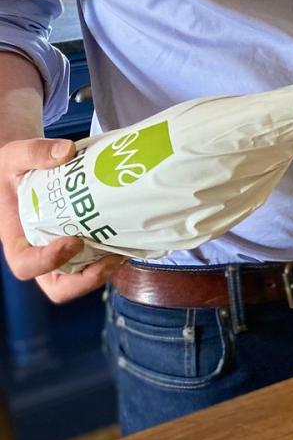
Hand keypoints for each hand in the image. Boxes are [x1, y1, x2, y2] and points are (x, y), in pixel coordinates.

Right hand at [0, 137, 119, 303]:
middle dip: (85, 280)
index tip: (73, 241)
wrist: (28, 169)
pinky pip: (97, 260)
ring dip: (105, 270)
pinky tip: (130, 236)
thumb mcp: (15, 155)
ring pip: (82, 278)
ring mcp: (62, 254)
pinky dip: (113, 254)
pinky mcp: (82, 245)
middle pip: (59, 287)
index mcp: (16, 240)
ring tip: (126, 249)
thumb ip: (35, 152)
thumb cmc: (15, 168)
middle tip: (109, 258)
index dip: (48, 262)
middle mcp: (39, 253)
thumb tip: (66, 151)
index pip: (25, 265)